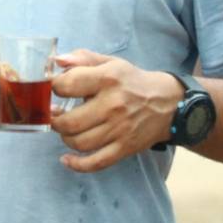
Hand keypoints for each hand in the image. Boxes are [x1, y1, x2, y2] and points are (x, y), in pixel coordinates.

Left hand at [50, 49, 182, 172]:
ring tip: (66, 129)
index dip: (54, 88)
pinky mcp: (125, 148)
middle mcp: (113, 105)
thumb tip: (56, 61)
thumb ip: (83, 58)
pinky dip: (77, 164)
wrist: (168, 103)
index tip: (55, 90)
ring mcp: (119, 129)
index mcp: (108, 79)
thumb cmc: (132, 81)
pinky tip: (66, 159)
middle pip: (70, 122)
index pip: (68, 85)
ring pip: (79, 143)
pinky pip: (96, 162)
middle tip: (55, 115)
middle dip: (55, 120)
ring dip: (65, 138)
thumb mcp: (111, 62)